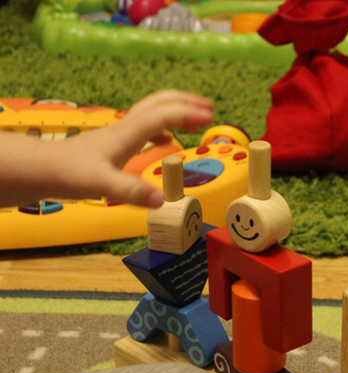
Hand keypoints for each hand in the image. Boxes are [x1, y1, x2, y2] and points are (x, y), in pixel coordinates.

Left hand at [0, 90, 213, 208]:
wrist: (40, 169)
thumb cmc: (68, 173)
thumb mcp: (101, 184)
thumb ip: (131, 190)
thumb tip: (162, 200)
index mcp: (127, 133)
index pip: (164, 115)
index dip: (188, 114)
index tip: (211, 118)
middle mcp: (125, 128)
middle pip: (159, 103)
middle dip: (186, 102)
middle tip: (210, 108)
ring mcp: (120, 134)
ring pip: (152, 112)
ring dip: (176, 111)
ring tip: (196, 119)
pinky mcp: (115, 143)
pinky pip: (145, 128)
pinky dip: (163, 128)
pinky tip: (167, 141)